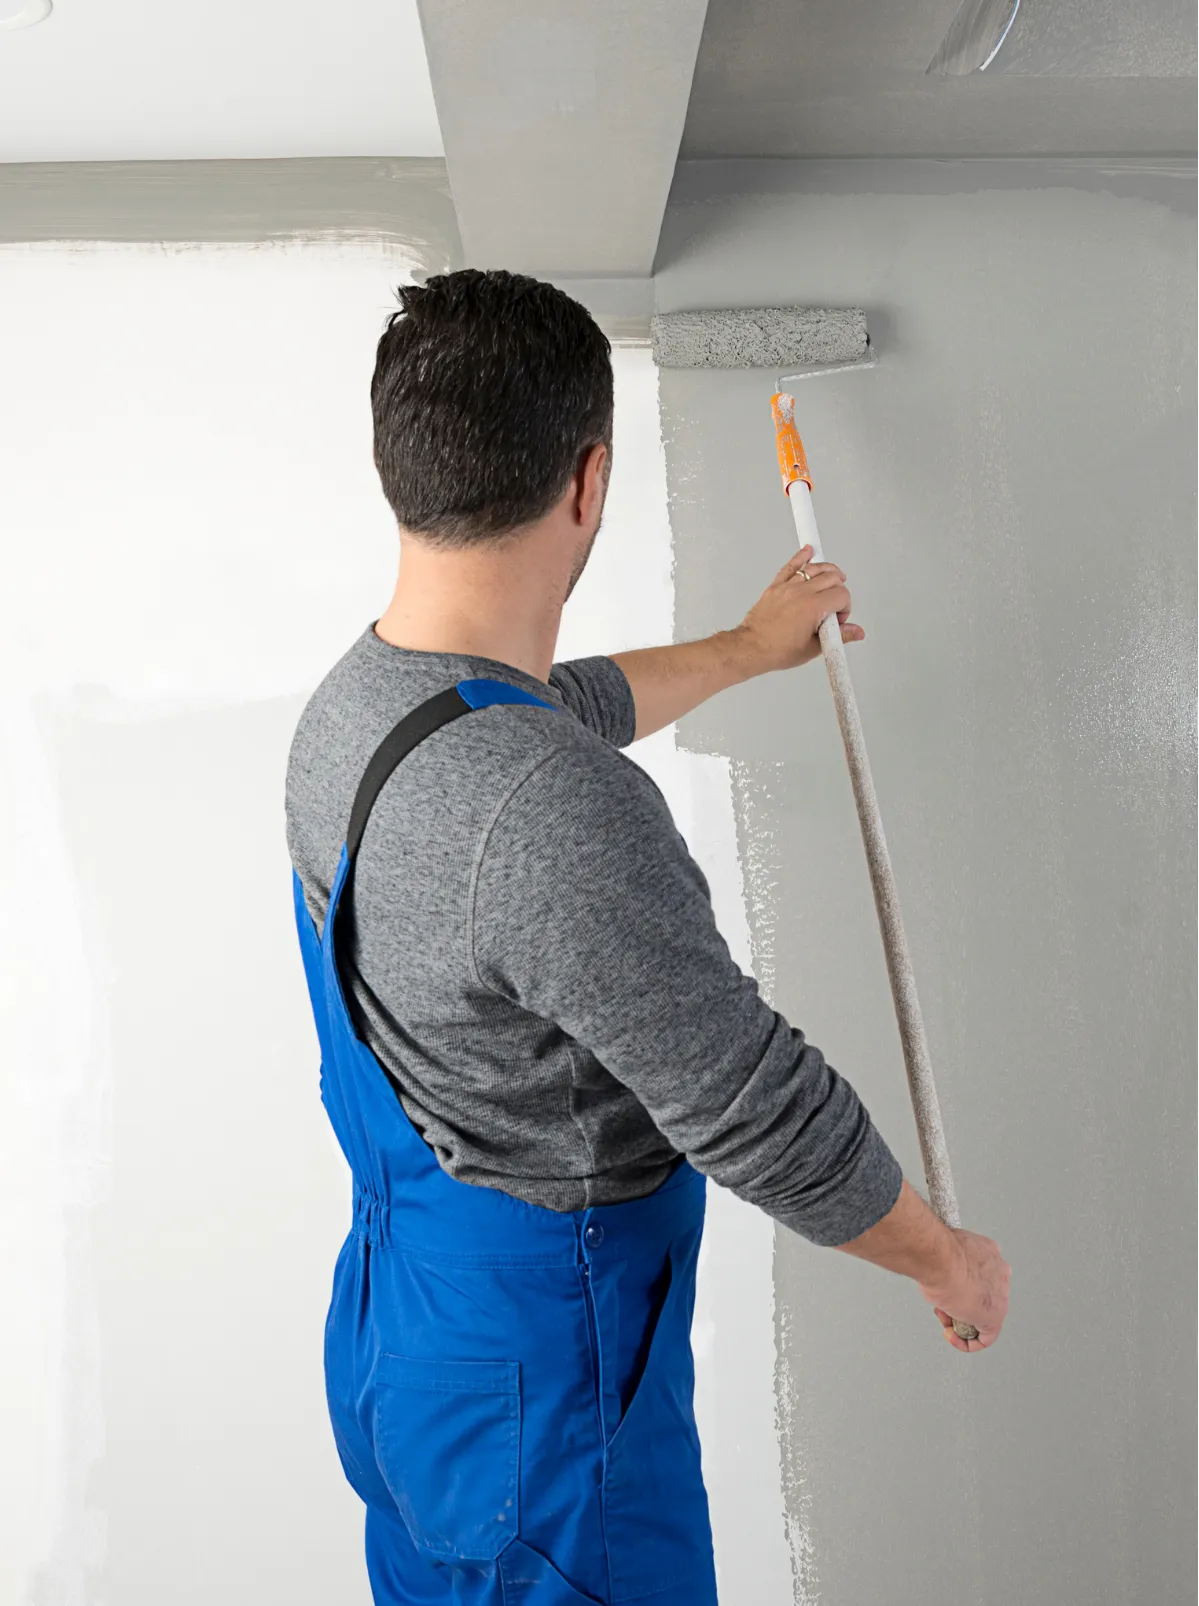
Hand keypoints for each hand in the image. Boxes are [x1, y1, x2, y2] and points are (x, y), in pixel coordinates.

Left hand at [732, 546, 862, 675]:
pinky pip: (790, 566)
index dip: (845, 607)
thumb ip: (839, 636)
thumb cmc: (777, 650)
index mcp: (813, 607)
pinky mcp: (776, 587)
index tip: (839, 619)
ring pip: (814, 568)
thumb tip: (856, 633)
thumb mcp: (814, 648)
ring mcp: (788, 587)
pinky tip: (808, 551)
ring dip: (828, 570)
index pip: (842, 595)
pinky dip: (800, 557)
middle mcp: (801, 593)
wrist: (751, 648)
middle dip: (840, 589)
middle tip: (837, 603)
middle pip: (831, 577)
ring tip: (835, 577)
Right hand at [919, 1228, 1010, 1352]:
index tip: (946, 1291)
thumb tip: (942, 1272)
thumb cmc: (939, 1254)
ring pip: (983, 1316)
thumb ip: (953, 1266)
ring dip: (960, 1322)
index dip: (959, 1289)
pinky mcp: (995, 1319)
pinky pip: (985, 1337)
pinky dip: (967, 1342)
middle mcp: (1000, 1275)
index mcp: (991, 1255)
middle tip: (943, 1306)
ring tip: (943, 1318)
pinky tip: (952, 1336)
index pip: (979, 1277)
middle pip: (982, 1298)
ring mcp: (1001, 1296)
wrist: (940, 1261)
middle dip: (960, 1306)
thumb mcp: (946, 1255)